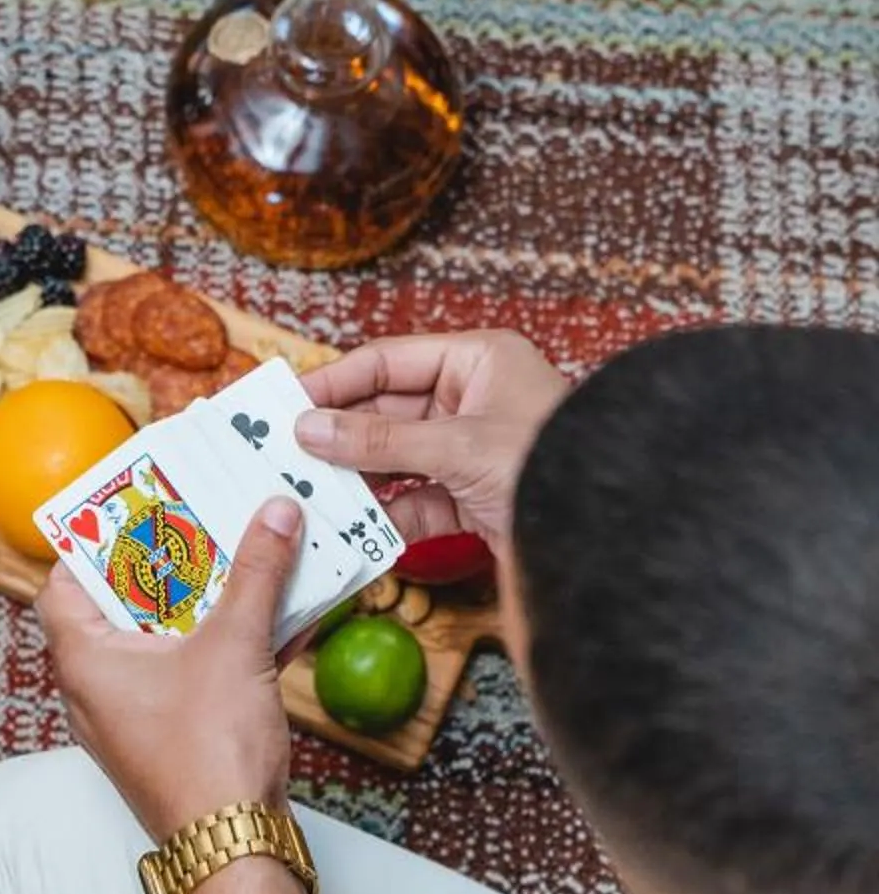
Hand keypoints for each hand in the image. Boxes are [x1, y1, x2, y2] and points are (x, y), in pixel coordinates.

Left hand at [42, 503, 303, 839]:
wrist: (235, 847)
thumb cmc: (210, 753)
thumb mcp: (236, 644)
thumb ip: (256, 573)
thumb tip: (275, 513)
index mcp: (84, 658)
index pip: (66, 580)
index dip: (98, 541)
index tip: (136, 510)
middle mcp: (95, 688)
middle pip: (121, 606)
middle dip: (168, 566)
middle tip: (202, 526)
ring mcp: (131, 717)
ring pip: (162, 642)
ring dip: (204, 605)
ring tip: (242, 561)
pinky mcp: (168, 739)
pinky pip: (190, 676)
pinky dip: (223, 648)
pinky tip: (276, 619)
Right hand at [295, 332, 569, 551]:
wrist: (609, 533)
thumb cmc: (549, 464)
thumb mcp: (455, 446)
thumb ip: (377, 439)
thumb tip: (309, 430)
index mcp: (479, 360)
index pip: (387, 361)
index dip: (334, 382)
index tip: (285, 404)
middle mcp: (475, 398)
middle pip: (387, 411)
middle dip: (340, 436)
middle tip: (286, 454)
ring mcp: (475, 449)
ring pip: (399, 458)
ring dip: (359, 478)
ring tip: (311, 491)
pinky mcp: (478, 497)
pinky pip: (420, 499)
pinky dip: (391, 514)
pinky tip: (359, 527)